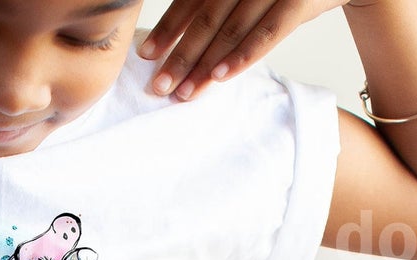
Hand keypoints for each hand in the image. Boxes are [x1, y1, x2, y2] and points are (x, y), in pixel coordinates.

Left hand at [137, 0, 344, 102]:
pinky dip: (244, 55)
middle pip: (208, 16)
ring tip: (185, 93)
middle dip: (182, 54)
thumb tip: (177, 42)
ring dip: (206, 63)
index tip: (147, 55)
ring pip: (233, 27)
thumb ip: (219, 7)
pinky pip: (270, 31)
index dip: (169, 27)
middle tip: (159, 86)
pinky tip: (221, 77)